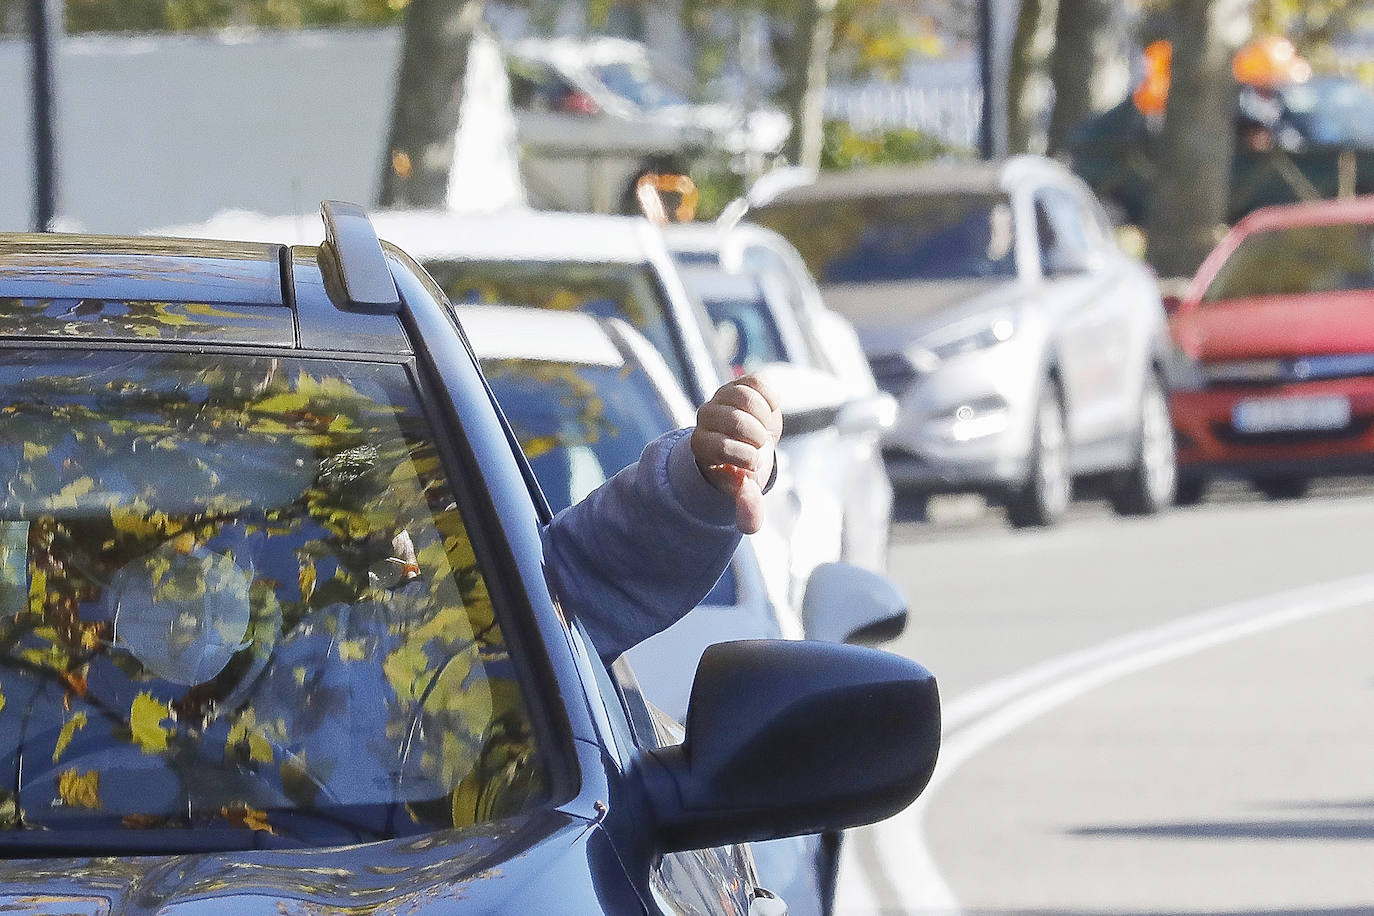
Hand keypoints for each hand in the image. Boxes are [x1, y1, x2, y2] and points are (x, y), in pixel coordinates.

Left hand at [691, 374, 782, 533]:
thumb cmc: (745, 470)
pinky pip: (758, 382)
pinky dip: (771, 399)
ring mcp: (722, 397)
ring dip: (764, 417)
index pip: (720, 445)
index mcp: (701, 445)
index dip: (744, 457)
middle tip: (759, 446)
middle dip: (756, 437)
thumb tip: (751, 526)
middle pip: (734, 419)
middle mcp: (706, 417)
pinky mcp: (741, 382)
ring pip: (744, 396)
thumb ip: (747, 509)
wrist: (751, 444)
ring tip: (765, 429)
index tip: (751, 464)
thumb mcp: (746, 492)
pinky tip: (770, 412)